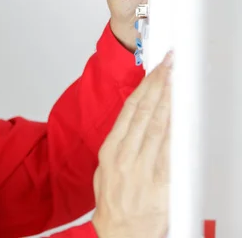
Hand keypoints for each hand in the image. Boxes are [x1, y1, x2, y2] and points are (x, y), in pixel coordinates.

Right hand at [91, 51, 171, 237]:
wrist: (120, 234)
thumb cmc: (113, 204)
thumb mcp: (105, 170)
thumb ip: (120, 146)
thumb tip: (135, 125)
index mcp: (110, 151)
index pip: (129, 111)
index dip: (143, 88)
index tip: (154, 71)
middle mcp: (125, 156)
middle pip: (144, 113)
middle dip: (158, 86)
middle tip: (169, 66)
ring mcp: (143, 169)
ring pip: (158, 127)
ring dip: (168, 101)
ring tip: (176, 81)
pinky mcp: (161, 183)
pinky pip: (170, 151)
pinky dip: (175, 130)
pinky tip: (181, 114)